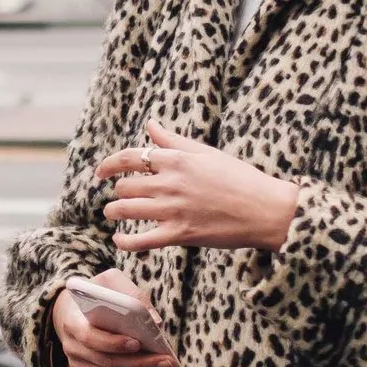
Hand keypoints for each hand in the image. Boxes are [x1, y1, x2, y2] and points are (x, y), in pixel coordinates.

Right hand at [51, 271, 179, 366]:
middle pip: (109, 362)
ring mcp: (79, 365)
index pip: (90, 337)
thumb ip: (131, 294)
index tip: (137, 343)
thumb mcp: (110, 282)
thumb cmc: (96, 293)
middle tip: (168, 361)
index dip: (113, 343)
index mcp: (72, 322)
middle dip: (141, 363)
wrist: (72, 310)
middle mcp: (72, 348)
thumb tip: (156, 321)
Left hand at [96, 120, 302, 253]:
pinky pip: (141, 240)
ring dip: (114, 212)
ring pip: (126, 210)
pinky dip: (125, 242)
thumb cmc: (239, 178)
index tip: (100, 172)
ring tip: (112, 213)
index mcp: (176, 159)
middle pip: (125, 186)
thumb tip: (149, 124)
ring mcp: (173, 209)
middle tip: (119, 196)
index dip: (109, 165)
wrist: (265, 209)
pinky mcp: (180, 234)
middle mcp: (170, 182)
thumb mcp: (205, 153)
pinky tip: (119, 241)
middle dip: (118, 191)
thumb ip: (173, 140)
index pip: (129, 157)